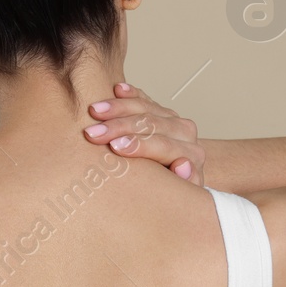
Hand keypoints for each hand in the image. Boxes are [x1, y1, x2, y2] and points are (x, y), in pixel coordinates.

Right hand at [82, 82, 205, 184]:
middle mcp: (185, 133)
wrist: (176, 178)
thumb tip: (182, 165)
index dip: (139, 145)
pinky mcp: (160, 110)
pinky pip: (144, 97)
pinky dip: (130, 93)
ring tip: (94, 111)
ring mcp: (172, 118)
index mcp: (192, 155)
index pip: (164, 146)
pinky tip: (116, 88)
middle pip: (151, 124)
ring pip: (145, 107)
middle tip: (94, 133)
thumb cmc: (171, 194)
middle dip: (119, 127)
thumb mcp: (179, 198)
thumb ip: (186, 183)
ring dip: (117, 108)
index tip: (116, 146)